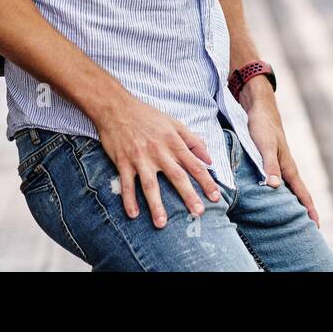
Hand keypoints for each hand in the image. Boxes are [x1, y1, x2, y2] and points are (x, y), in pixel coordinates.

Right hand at [94, 93, 223, 229]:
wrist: (117, 108)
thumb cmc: (148, 116)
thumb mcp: (174, 124)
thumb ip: (193, 141)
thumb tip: (209, 159)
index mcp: (174, 142)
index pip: (194, 165)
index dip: (206, 182)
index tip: (216, 198)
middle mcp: (159, 151)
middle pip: (177, 176)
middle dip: (189, 196)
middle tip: (198, 213)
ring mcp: (140, 158)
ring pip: (151, 184)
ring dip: (156, 205)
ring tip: (162, 223)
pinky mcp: (123, 162)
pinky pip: (127, 184)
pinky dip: (129, 199)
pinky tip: (133, 214)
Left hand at [243, 85, 320, 227]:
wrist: (260, 108)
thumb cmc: (262, 126)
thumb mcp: (264, 145)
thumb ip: (269, 165)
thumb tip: (274, 186)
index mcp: (288, 167)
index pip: (302, 194)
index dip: (309, 210)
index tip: (316, 227)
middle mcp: (287, 168)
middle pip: (299, 194)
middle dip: (305, 212)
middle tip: (308, 231)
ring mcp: (281, 164)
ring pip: (290, 189)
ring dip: (294, 204)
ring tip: (294, 220)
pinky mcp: (272, 160)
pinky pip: (280, 182)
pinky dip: (281, 194)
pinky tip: (275, 198)